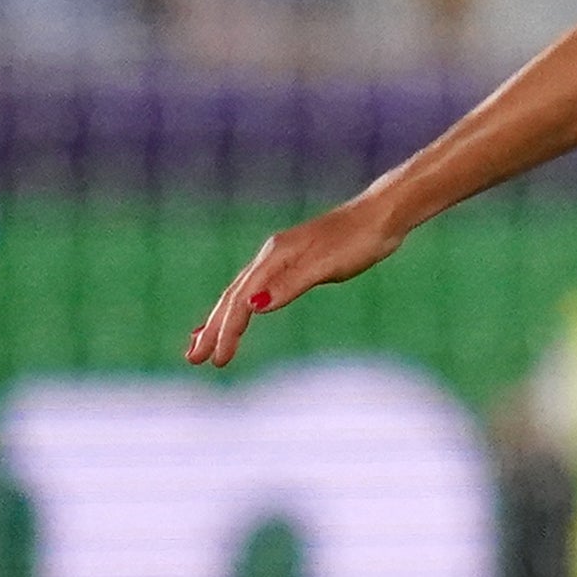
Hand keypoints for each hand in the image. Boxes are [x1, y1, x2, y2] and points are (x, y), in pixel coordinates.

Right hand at [188, 194, 404, 367]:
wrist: (382, 216)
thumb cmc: (359, 241)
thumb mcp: (326, 266)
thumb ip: (290, 284)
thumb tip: (252, 305)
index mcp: (274, 257)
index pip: (241, 300)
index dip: (227, 331)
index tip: (218, 360)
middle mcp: (271, 256)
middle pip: (233, 296)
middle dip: (212, 329)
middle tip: (193, 359)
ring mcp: (281, 258)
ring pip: (241, 292)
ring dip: (220, 319)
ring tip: (200, 343)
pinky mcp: (294, 262)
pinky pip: (257, 288)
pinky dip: (242, 305)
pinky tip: (243, 313)